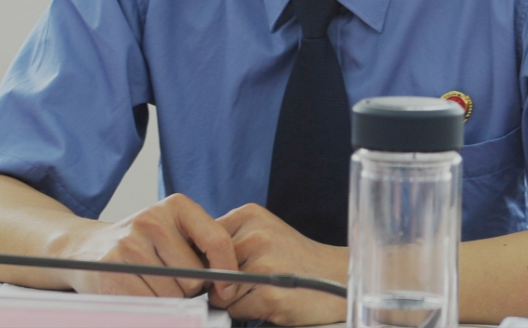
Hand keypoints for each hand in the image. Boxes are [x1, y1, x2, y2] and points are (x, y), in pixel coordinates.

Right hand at [63, 193, 238, 298]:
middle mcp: (152, 219)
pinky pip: (149, 303)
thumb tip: (230, 282)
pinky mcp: (112, 271)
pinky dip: (150, 306)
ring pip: (173, 294)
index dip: (227, 270)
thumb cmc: (140, 244)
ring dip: (168, 299)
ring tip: (151, 282)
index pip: (217, 239)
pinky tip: (138, 291)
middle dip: (188, 287)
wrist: (87, 248)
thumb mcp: (172, 231)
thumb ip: (201, 247)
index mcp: (176, 205)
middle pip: (194, 275)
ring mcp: (130, 244)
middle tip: (170, 278)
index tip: (227, 287)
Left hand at [209, 204, 347, 325]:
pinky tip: (270, 302)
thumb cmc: (296, 261)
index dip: (206, 262)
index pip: (202, 240)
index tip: (218, 270)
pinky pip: (235, 311)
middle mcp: (256, 234)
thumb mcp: (264, 235)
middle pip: (208, 269)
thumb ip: (230, 242)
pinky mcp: (269, 292)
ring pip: (219, 293)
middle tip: (250, 282)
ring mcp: (263, 263)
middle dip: (220, 283)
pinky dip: (248, 313)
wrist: (339, 277)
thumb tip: (189, 263)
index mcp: (249, 215)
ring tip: (264, 291)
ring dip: (235, 301)